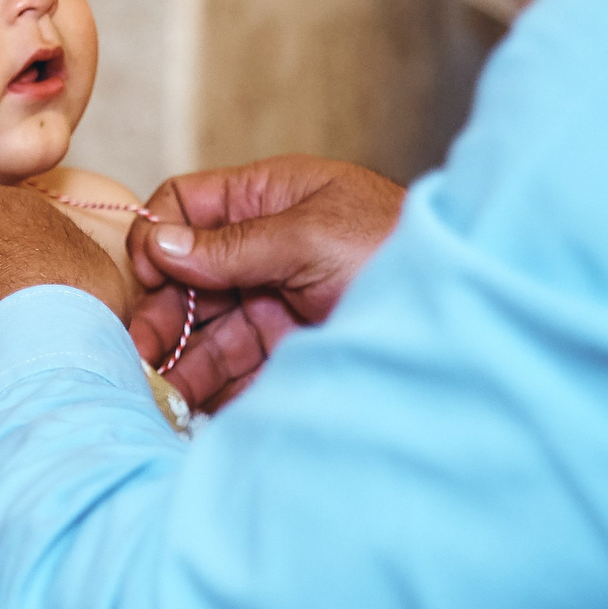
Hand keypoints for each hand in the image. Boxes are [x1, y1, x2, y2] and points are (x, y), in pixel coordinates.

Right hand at [126, 155, 406, 408]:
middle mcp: (265, 250)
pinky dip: (211, 391)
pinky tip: (190, 409)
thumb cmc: (401, 250)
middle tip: (138, 355)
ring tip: (158, 392)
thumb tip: (160, 244)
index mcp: (269, 199)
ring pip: (208, 331)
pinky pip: (236, 372)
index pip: (188, 208)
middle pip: (188, 278)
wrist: (469, 316)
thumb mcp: (313, 236)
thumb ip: (234, 244)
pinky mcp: (289, 354)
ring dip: (180, 361)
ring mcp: (275, 303)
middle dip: (162, 314)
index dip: (160, 239)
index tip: (152, 278)